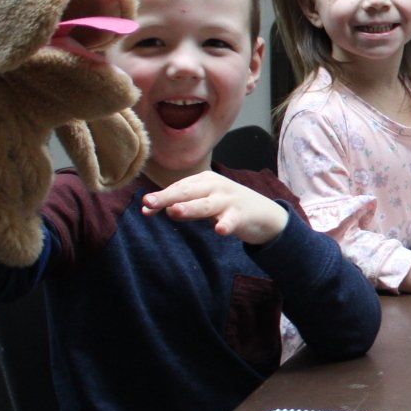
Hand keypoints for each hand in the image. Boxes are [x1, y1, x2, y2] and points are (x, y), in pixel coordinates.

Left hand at [141, 172, 287, 244]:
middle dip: (168, 197)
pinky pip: (232, 221)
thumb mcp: (203, 202)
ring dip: (190, 208)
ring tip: (173, 211)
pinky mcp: (242, 215)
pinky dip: (226, 224)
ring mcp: (229, 200)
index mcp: (204, 180)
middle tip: (148, 202)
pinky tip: (220, 230)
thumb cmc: (227, 206)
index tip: (145, 207)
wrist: (264, 214)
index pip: (178, 188)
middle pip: (188, 191)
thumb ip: (180, 205)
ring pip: (206, 205)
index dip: (162, 197)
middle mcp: (215, 187)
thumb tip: (146, 209)